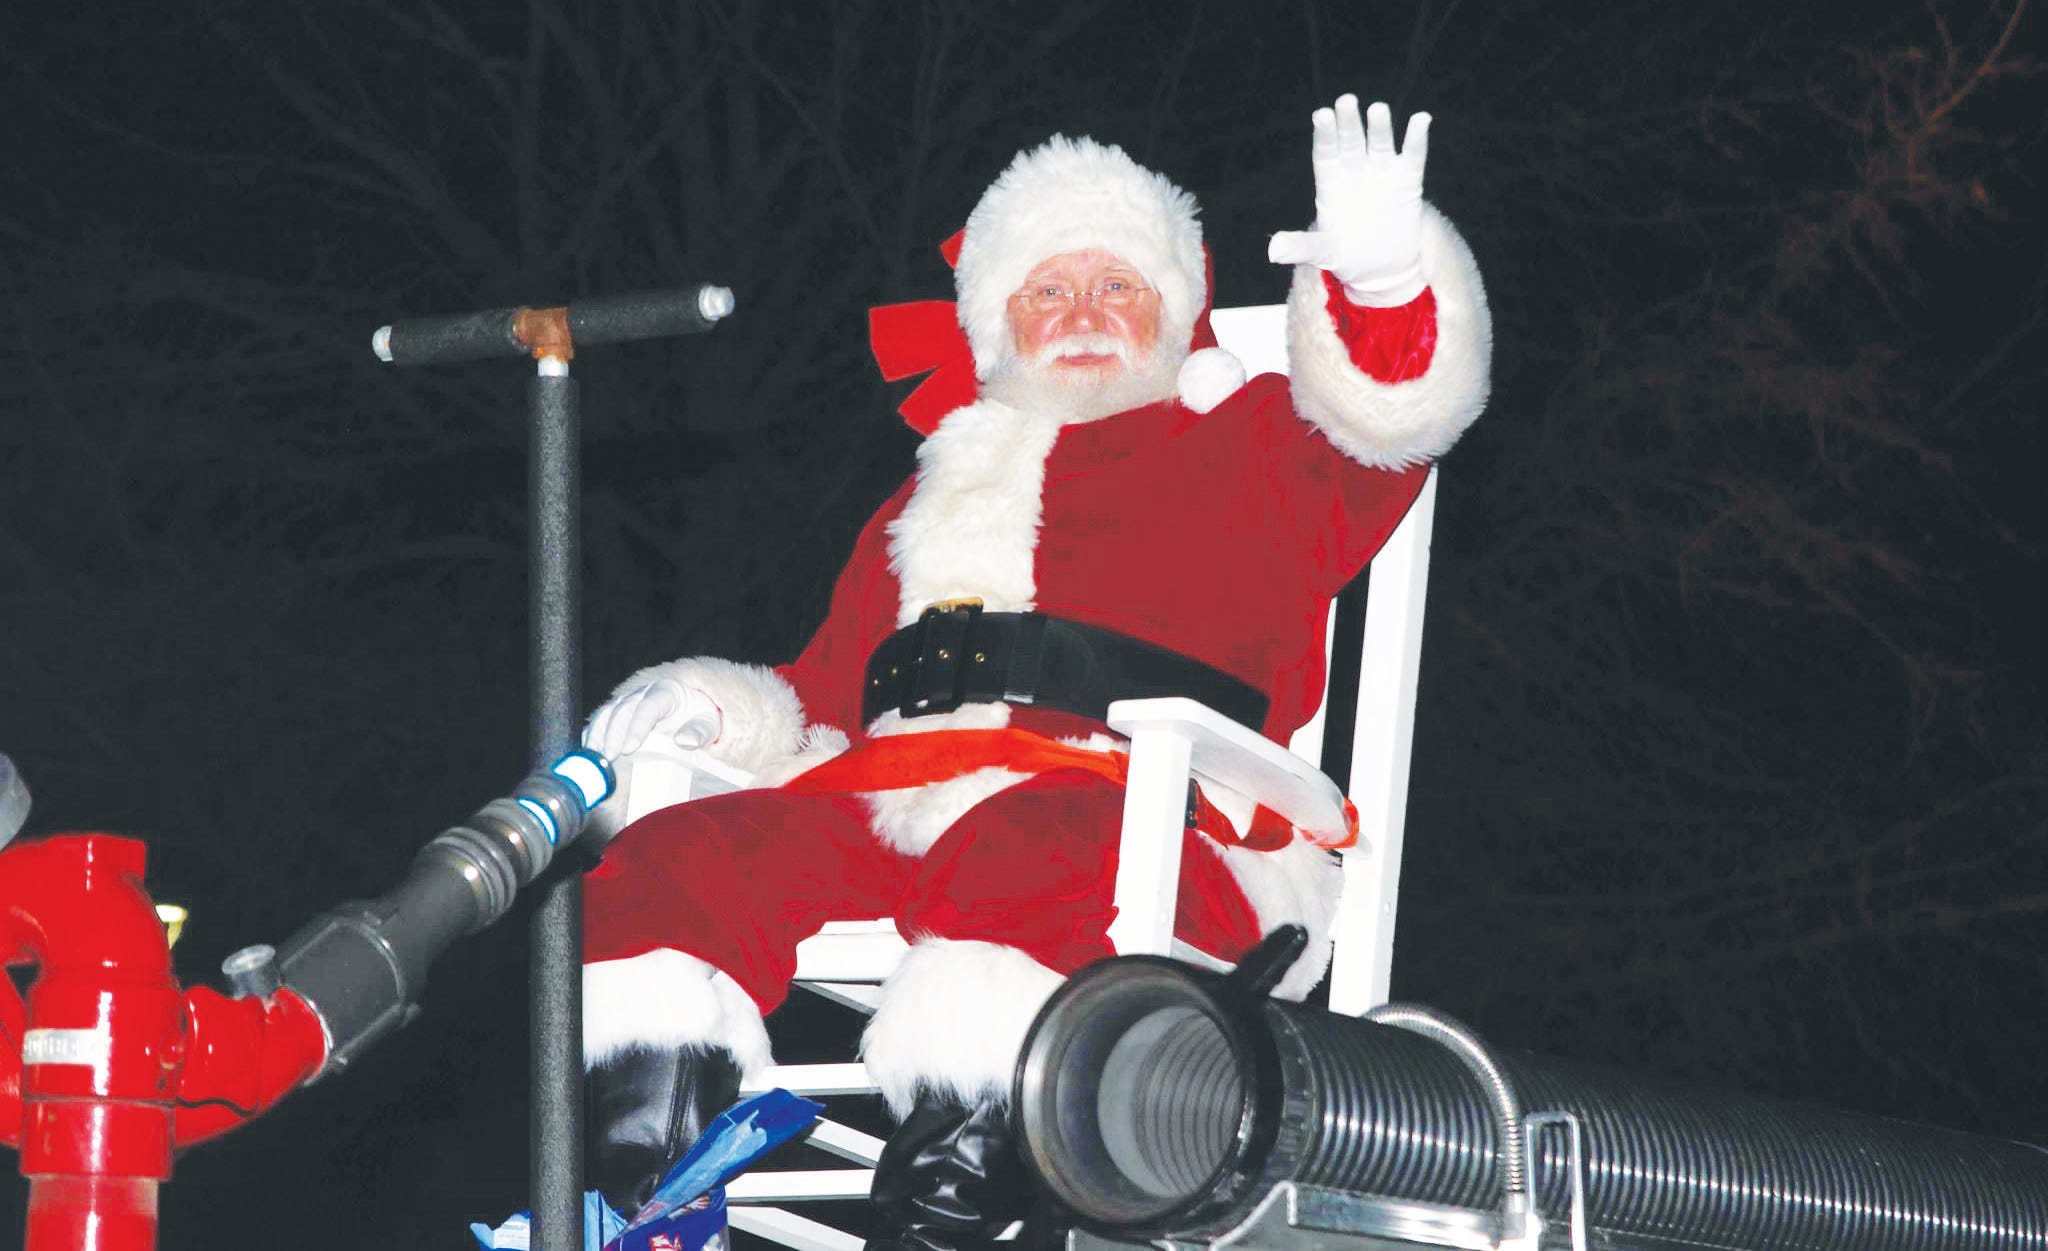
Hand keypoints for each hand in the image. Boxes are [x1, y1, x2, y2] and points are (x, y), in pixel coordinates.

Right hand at [583, 678, 722, 760]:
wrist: (694, 709)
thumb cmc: (701, 718)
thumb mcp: (709, 724)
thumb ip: (699, 731)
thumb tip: (684, 741)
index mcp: (667, 692)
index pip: (649, 706)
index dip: (637, 726)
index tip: (630, 748)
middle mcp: (643, 694)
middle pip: (623, 710)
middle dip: (613, 734)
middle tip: (610, 758)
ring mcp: (628, 702)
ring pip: (607, 713)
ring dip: (598, 735)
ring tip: (596, 758)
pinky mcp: (618, 713)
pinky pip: (600, 721)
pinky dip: (592, 735)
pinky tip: (589, 753)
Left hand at [1268, 95, 1430, 306]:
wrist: (1380, 267)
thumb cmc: (1345, 254)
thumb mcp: (1323, 253)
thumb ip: (1302, 247)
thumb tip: (1273, 251)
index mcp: (1330, 181)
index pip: (1326, 152)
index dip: (1324, 134)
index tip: (1321, 115)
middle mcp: (1355, 170)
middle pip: (1351, 141)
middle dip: (1348, 122)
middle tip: (1345, 101)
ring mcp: (1381, 172)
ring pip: (1379, 143)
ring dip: (1380, 127)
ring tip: (1378, 109)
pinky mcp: (1407, 181)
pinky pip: (1412, 156)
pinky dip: (1416, 138)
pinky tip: (1421, 119)